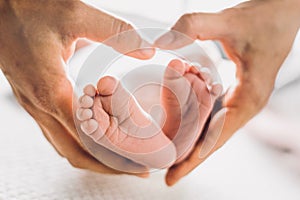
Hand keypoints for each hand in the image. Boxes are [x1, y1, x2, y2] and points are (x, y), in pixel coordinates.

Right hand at [0, 0, 153, 174]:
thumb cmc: (28, 8)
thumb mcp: (75, 14)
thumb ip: (115, 32)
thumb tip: (148, 50)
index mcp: (50, 89)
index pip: (88, 137)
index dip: (117, 153)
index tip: (140, 162)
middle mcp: (39, 104)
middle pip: (76, 153)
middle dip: (108, 166)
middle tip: (137, 170)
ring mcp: (34, 105)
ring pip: (64, 146)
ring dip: (94, 158)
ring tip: (122, 161)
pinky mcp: (34, 99)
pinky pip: (57, 133)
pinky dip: (79, 144)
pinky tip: (96, 140)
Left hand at [155, 0, 299, 184]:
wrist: (285, 13)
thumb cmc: (264, 19)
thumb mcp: (229, 21)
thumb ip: (195, 25)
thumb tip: (161, 39)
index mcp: (250, 96)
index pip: (219, 135)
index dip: (197, 155)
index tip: (176, 172)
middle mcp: (247, 104)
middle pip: (216, 140)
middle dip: (192, 158)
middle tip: (168, 175)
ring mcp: (242, 100)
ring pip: (216, 130)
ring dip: (195, 145)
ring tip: (171, 161)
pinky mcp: (237, 93)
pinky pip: (217, 117)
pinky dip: (200, 127)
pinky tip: (184, 132)